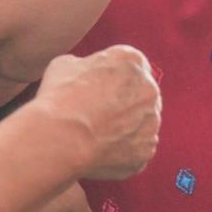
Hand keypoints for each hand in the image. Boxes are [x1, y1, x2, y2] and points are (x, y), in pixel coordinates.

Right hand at [32, 46, 160, 181]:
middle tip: (98, 109)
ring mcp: (151, 122)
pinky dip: (124, 147)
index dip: (112, 74)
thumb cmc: (60, 97)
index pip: (130, 64)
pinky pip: (138, 146)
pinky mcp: (146, 150)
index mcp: (131, 61)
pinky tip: (102, 147)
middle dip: (123, 99)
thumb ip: (86, 65)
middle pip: (140, 92)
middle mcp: (149, 89)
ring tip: (97, 131)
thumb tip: (86, 74)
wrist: (61, 139)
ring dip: (126, 124)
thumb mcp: (66, 65)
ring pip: (141, 120)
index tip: (99, 84)